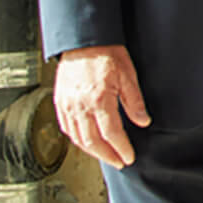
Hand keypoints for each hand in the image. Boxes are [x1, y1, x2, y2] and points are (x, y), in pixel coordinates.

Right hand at [54, 44, 150, 169]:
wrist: (83, 40)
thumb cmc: (105, 52)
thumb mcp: (127, 75)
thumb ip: (134, 101)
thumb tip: (143, 121)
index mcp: (98, 99)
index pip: (111, 133)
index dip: (121, 148)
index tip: (128, 157)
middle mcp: (80, 105)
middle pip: (92, 141)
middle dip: (107, 156)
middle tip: (119, 162)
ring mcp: (67, 104)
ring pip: (77, 138)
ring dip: (92, 151)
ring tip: (105, 156)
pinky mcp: (59, 102)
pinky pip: (66, 128)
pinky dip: (76, 140)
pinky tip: (85, 142)